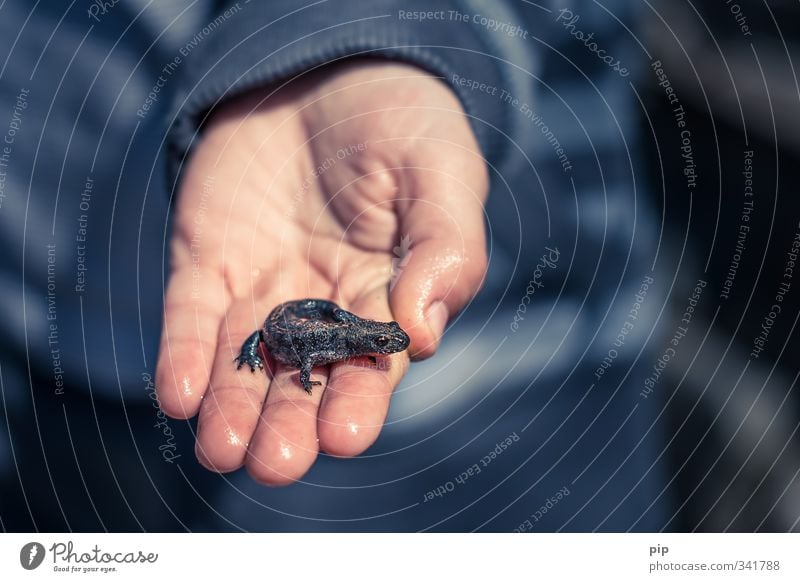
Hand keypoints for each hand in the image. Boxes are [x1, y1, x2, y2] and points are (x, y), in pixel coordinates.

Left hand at [155, 61, 487, 484]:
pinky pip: (191, 318)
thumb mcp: (443, 172)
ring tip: (222, 448)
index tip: (344, 435)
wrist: (326, 69)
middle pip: (304, 381)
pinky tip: (179, 393)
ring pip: (245, 364)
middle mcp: (323, 307)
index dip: (359, 402)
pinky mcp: (208, 261)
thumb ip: (445, 248)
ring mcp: (262, 287)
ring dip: (231, 409)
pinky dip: (183, 356)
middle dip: (288, 425)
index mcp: (386, 296)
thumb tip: (427, 331)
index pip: (373, 365)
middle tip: (274, 462)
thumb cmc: (403, 122)